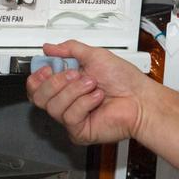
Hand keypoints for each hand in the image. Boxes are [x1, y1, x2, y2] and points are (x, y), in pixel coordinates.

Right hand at [25, 40, 153, 144]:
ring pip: (53, 106)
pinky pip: (69, 116)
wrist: (140, 98)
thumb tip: (49, 47)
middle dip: (57, 81)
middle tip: (76, 74)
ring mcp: (72, 118)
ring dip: (75, 90)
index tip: (48, 68)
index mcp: (67, 84)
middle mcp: (67, 101)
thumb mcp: (95, 55)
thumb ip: (70, 49)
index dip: (37, 77)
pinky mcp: (79, 131)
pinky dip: (85, 103)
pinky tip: (98, 98)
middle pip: (38, 97)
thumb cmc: (125, 80)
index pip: (37, 86)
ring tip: (93, 85)